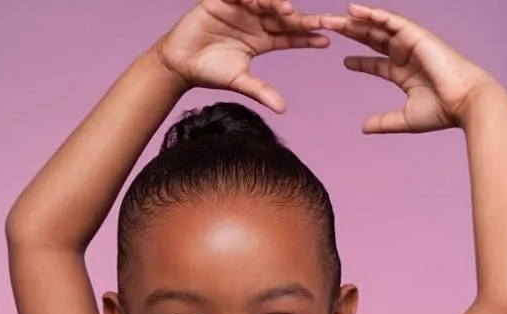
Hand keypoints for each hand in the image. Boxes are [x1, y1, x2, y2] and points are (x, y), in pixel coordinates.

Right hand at [156, 0, 329, 112]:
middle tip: (324, 20)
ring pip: (264, 0)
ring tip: (285, 10)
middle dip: (303, 18)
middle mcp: (254, 21)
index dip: (307, 37)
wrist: (180, 62)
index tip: (326, 40)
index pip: (290, 37)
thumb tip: (283, 110)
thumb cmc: (210, 72)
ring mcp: (239, 8)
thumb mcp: (240, 81)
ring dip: (276, 3)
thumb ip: (261, 92)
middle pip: (283, 16)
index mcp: (262, 40)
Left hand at [322, 4, 498, 132]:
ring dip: (356, 21)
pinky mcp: (417, 35)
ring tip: (334, 17)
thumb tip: (363, 128)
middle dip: (351, 34)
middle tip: (329, 29)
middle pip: (373, 40)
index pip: (378, 63)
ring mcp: (411, 43)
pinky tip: (354, 10)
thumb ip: (384, 122)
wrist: (465, 103)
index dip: (360, 61)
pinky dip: (373, 14)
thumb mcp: (405, 119)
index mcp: (405, 73)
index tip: (344, 60)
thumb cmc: (442, 112)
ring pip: (378, 27)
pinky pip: (391, 20)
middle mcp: (407, 55)